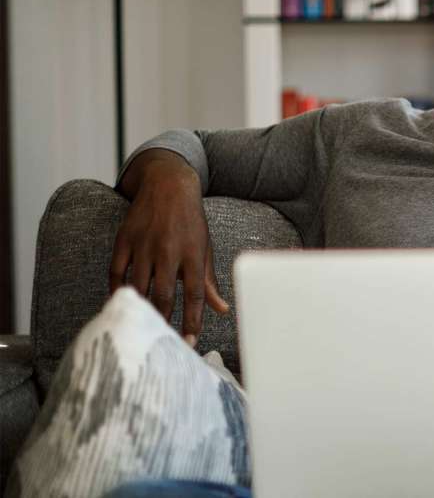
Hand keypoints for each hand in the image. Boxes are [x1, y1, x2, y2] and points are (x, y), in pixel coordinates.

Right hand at [109, 153, 228, 345]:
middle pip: (164, 295)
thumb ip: (209, 282)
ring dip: (141, 309)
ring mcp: (144, 244)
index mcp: (193, 254)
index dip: (193, 321)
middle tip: (163, 340)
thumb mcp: (205, 248)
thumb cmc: (190, 222)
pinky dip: (118, 291)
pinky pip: (116, 272)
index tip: (190, 342)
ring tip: (143, 328)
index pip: (194, 296)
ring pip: (139, 286)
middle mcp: (169, 250)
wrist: (168, 185)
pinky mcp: (124, 239)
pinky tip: (122, 304)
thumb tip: (222, 310)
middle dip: (164, 321)